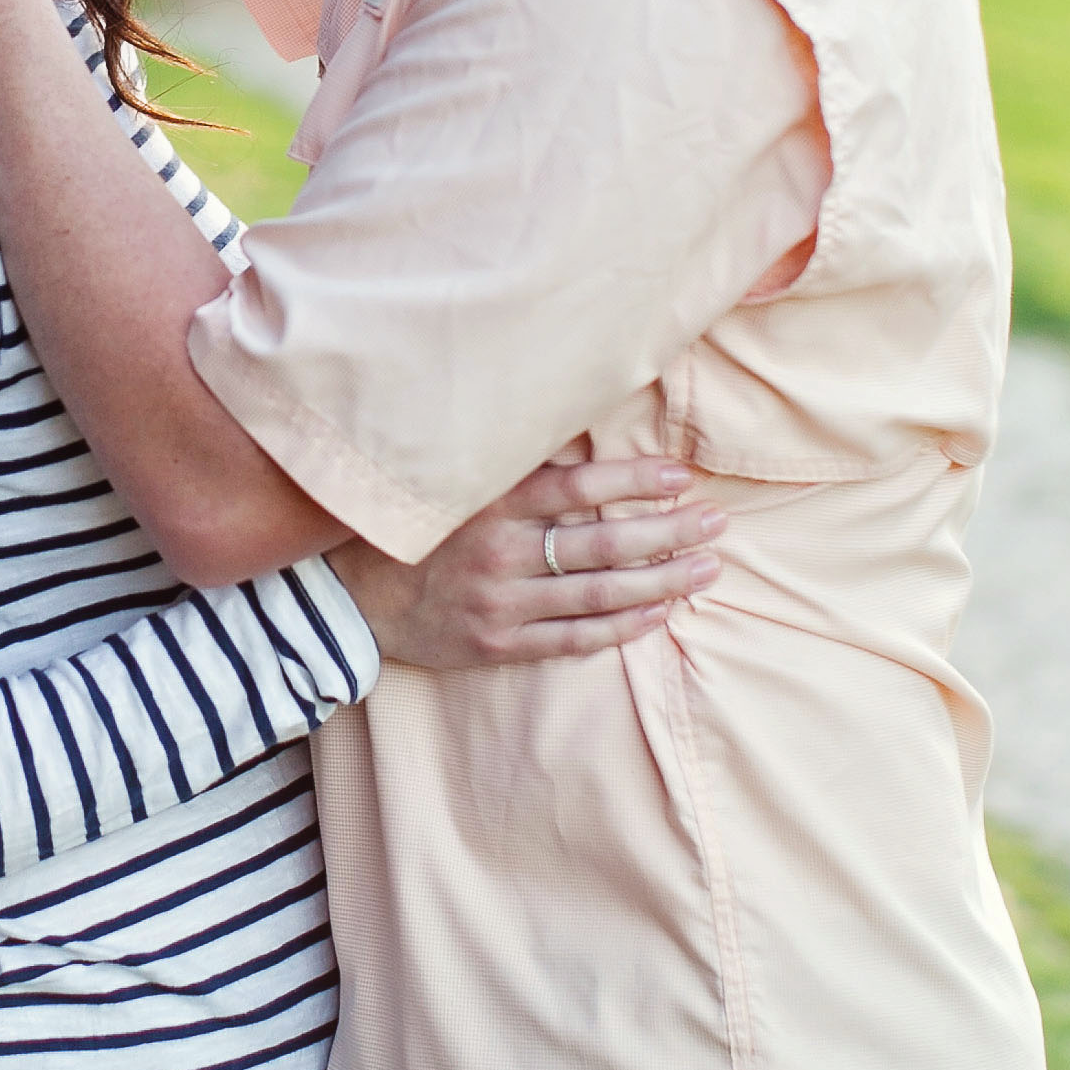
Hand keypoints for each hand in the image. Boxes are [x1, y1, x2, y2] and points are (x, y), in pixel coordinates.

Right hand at [331, 455, 727, 667]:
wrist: (353, 599)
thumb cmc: (418, 530)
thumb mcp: (456, 484)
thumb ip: (514, 463)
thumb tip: (580, 423)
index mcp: (490, 503)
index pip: (577, 488)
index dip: (634, 482)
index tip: (683, 477)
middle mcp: (499, 553)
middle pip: (600, 545)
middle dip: (667, 534)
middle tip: (716, 524)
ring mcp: (501, 604)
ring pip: (597, 595)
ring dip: (660, 582)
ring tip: (706, 570)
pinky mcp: (499, 646)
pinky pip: (574, 639)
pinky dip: (621, 627)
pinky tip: (659, 614)